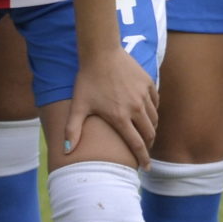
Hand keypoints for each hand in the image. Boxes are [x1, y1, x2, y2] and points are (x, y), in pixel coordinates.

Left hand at [63, 47, 157, 164]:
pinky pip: (156, 103)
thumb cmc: (87, 81)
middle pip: (149, 134)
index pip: (136, 144)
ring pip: (154, 119)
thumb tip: (66, 151)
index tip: (146, 168)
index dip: (142, 158)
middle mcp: (136, 108)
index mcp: (120, 117)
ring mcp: (144, 95)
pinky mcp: (149, 84)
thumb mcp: (78, 106)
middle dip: (148, 144)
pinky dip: (153, 111)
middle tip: (143, 149)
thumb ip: (72, 130)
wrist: (100, 53)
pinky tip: (146, 112)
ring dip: (151, 128)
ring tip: (144, 132)